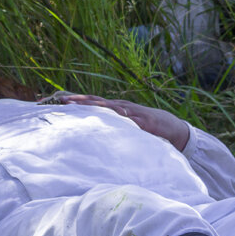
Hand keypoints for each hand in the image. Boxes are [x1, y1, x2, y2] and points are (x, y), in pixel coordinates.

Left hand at [59, 94, 189, 150]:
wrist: (172, 128)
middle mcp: (121, 107)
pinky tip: (106, 113)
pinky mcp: (143, 120)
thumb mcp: (126, 128)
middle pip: (97, 102)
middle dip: (80, 100)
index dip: (78, 101)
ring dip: (93, 104)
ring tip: (78, 103)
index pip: (93, 103)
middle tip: (63, 99)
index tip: (61, 100)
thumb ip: (112, 129)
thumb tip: (92, 136)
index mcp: (116, 110)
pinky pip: (128, 117)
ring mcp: (132, 112)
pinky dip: (117, 115)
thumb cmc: (146, 129)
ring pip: (109, 107)